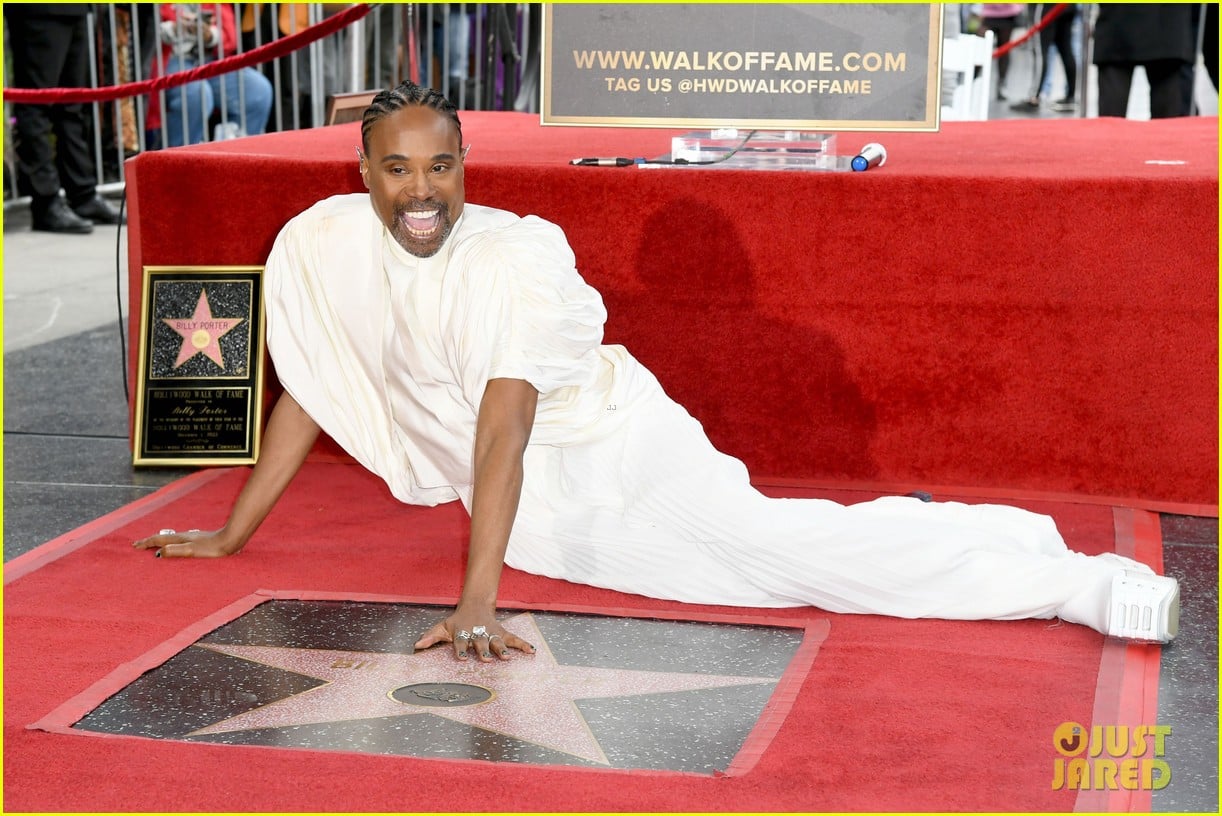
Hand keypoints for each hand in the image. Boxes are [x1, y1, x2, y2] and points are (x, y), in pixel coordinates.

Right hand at [132, 528, 239, 557]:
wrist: (232, 540)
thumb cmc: (213, 547)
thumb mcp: (192, 551)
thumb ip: (176, 551)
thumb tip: (159, 554)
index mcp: (181, 539)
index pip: (159, 540)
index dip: (146, 543)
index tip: (134, 546)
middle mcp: (185, 536)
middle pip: (163, 538)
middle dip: (150, 542)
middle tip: (139, 544)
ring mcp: (193, 538)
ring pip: (172, 539)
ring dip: (161, 542)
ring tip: (154, 546)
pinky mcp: (200, 541)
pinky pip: (180, 542)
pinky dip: (172, 544)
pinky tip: (178, 546)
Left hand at [413, 607, 535, 661]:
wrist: (475, 605)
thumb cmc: (458, 621)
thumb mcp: (443, 627)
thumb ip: (431, 636)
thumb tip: (416, 645)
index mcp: (463, 633)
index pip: (460, 641)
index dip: (459, 649)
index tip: (460, 657)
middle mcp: (478, 633)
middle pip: (481, 642)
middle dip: (483, 650)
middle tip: (486, 658)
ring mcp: (491, 633)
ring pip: (497, 641)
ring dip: (502, 649)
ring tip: (507, 657)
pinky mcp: (502, 633)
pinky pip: (514, 639)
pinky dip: (523, 644)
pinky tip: (532, 651)